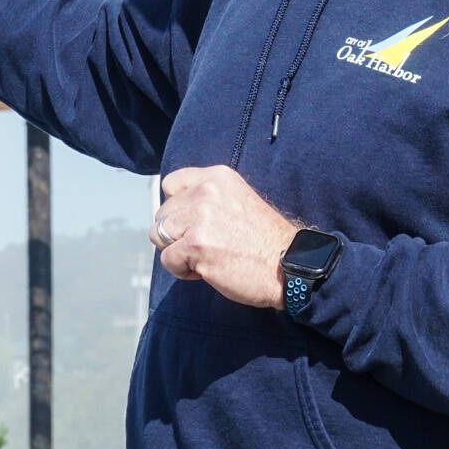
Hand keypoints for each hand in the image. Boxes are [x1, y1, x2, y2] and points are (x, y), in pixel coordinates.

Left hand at [152, 165, 301, 309]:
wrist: (289, 265)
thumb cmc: (265, 240)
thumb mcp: (238, 200)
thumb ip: (207, 198)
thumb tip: (174, 212)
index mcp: (217, 177)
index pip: (171, 183)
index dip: (176, 207)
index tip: (191, 222)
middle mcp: (206, 192)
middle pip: (163, 212)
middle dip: (176, 233)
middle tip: (205, 246)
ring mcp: (200, 218)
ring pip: (158, 234)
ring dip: (176, 251)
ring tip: (203, 257)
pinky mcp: (196, 245)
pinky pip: (167, 259)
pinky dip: (182, 270)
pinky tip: (206, 270)